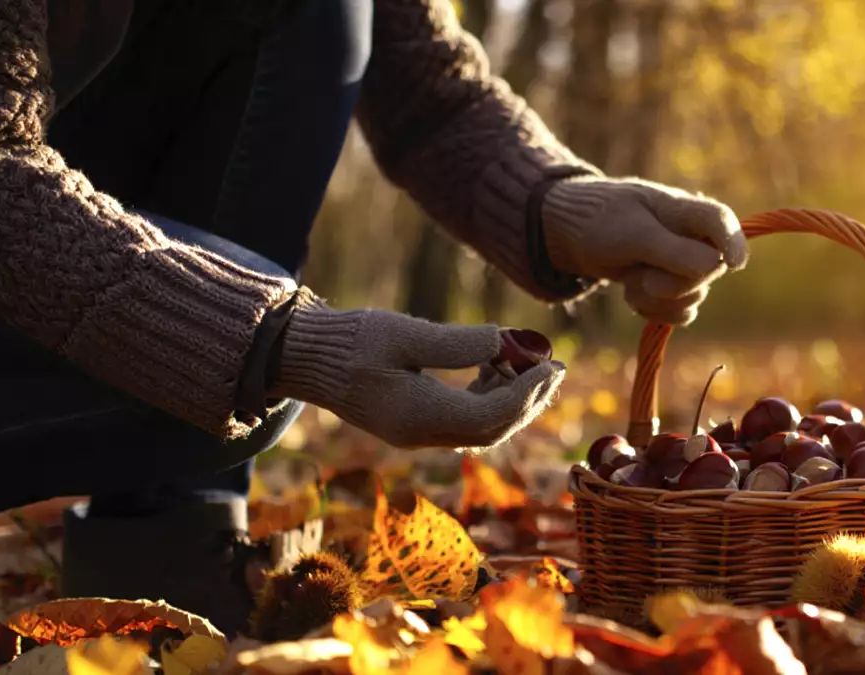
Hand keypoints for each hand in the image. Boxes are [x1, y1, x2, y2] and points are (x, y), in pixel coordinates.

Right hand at [270, 292, 564, 449]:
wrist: (309, 358)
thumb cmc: (351, 341)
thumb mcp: (402, 333)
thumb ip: (454, 343)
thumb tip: (505, 342)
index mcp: (417, 416)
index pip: (490, 416)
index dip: (527, 394)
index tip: (551, 364)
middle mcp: (421, 434)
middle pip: (492, 429)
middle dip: (528, 400)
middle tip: (555, 367)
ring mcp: (418, 433)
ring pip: (482, 427)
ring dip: (511, 397)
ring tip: (524, 359)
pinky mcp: (416, 424)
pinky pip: (466, 419)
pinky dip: (489, 396)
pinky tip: (493, 365)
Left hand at [541, 176, 747, 324]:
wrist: (572, 235)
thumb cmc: (601, 221)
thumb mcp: (633, 234)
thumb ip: (673, 250)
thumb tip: (717, 266)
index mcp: (686, 211)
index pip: (723, 223)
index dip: (735, 243)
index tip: (735, 265)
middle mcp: (692, 238)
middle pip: (709, 272)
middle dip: (671, 282)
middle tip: (640, 270)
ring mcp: (683, 265)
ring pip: (693, 297)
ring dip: (656, 297)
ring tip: (630, 277)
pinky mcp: (671, 288)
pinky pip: (679, 312)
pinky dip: (653, 310)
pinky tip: (633, 294)